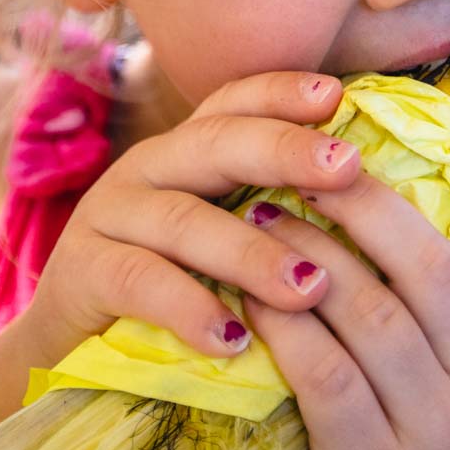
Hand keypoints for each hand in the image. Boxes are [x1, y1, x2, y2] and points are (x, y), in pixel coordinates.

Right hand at [17, 71, 359, 362]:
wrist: (74, 357)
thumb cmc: (176, 299)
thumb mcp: (227, 248)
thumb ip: (277, 216)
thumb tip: (374, 204)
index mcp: (189, 153)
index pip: (234, 104)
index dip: (282, 92)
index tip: (337, 96)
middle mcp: (148, 167)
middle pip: (216, 143)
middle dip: (285, 150)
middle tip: (347, 168)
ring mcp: (108, 214)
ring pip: (184, 219)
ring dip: (251, 252)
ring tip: (309, 287)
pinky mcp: (80, 272)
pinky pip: (138, 281)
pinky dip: (187, 307)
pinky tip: (232, 339)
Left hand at [242, 145, 449, 449]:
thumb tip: (429, 208)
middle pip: (435, 268)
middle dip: (369, 200)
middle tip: (312, 155)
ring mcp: (430, 434)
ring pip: (371, 313)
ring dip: (309, 251)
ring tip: (259, 208)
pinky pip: (324, 376)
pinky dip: (284, 325)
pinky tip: (249, 293)